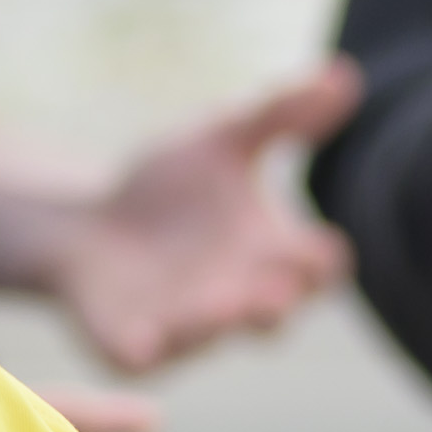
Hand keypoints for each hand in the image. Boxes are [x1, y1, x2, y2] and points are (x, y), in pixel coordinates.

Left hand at [28, 63, 360, 373]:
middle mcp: (239, 300)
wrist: (86, 222)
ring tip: (226, 302)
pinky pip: (143, 356)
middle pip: (273, 310)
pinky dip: (146, 350)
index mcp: (270, 256)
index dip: (323, 262)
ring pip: (211, 334)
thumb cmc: (167, 188)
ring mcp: (186, 329)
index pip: (316, 267)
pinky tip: (144, 343)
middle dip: (278, 298)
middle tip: (281, 282)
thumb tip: (345, 74)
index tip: (325, 249)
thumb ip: (281, 116)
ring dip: (219, 321)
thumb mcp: (222, 140)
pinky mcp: (131, 346)